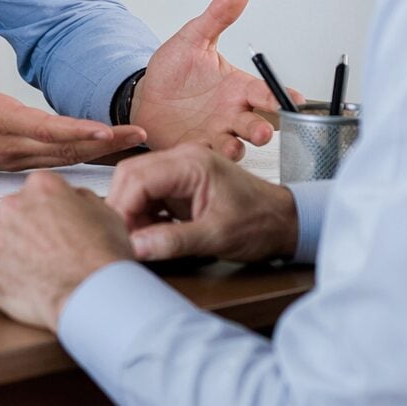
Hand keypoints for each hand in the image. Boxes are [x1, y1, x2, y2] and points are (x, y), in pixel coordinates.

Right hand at [0, 18, 146, 167]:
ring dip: (96, 153)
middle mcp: (8, 144)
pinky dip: (77, 158)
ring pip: (61, 159)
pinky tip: (98, 153)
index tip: (110, 129)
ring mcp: (9, 157)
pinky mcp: (9, 162)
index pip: (47, 129)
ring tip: (130, 144)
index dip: (80, 131)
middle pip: (65, 149)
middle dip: (105, 144)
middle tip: (141, 137)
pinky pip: (50, 162)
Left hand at [0, 171, 132, 330]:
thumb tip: (73, 199)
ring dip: (16, 253)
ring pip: (2, 241)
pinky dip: (8, 277)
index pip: (38, 190)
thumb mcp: (105, 213)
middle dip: (30, 230)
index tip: (56, 224)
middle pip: (16, 213)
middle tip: (52, 251)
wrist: (90, 296)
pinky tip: (32, 285)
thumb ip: (79, 198)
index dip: (51, 210)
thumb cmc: (101, 259)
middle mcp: (12, 206)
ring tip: (43, 271)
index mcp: (41, 186)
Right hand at [107, 145, 298, 261]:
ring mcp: (180, 169)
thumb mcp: (216, 237)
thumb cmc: (260, 223)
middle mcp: (182, 158)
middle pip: (130, 175)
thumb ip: (173, 241)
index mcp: (191, 163)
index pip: (137, 176)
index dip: (123, 208)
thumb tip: (136, 247)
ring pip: (136, 184)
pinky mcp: (180, 183)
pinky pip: (149, 193)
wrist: (284, 221)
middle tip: (124, 239)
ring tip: (138, 240)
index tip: (122, 237)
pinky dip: (143, 214)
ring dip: (132, 213)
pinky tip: (150, 234)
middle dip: (122, 208)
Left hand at [130, 0, 293, 158]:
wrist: (143, 95)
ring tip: (232, 145)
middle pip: (257, 124)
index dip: (281, 97)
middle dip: (263, 128)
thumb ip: (217, 16)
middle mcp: (232, 113)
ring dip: (236, 147)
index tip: (294, 101)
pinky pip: (204, 155)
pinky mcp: (194, 148)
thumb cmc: (173, 70)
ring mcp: (215, 133)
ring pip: (235, 144)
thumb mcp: (193, 38)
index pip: (266, 93)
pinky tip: (201, 151)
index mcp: (238, 88)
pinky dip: (206, 156)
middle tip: (263, 130)